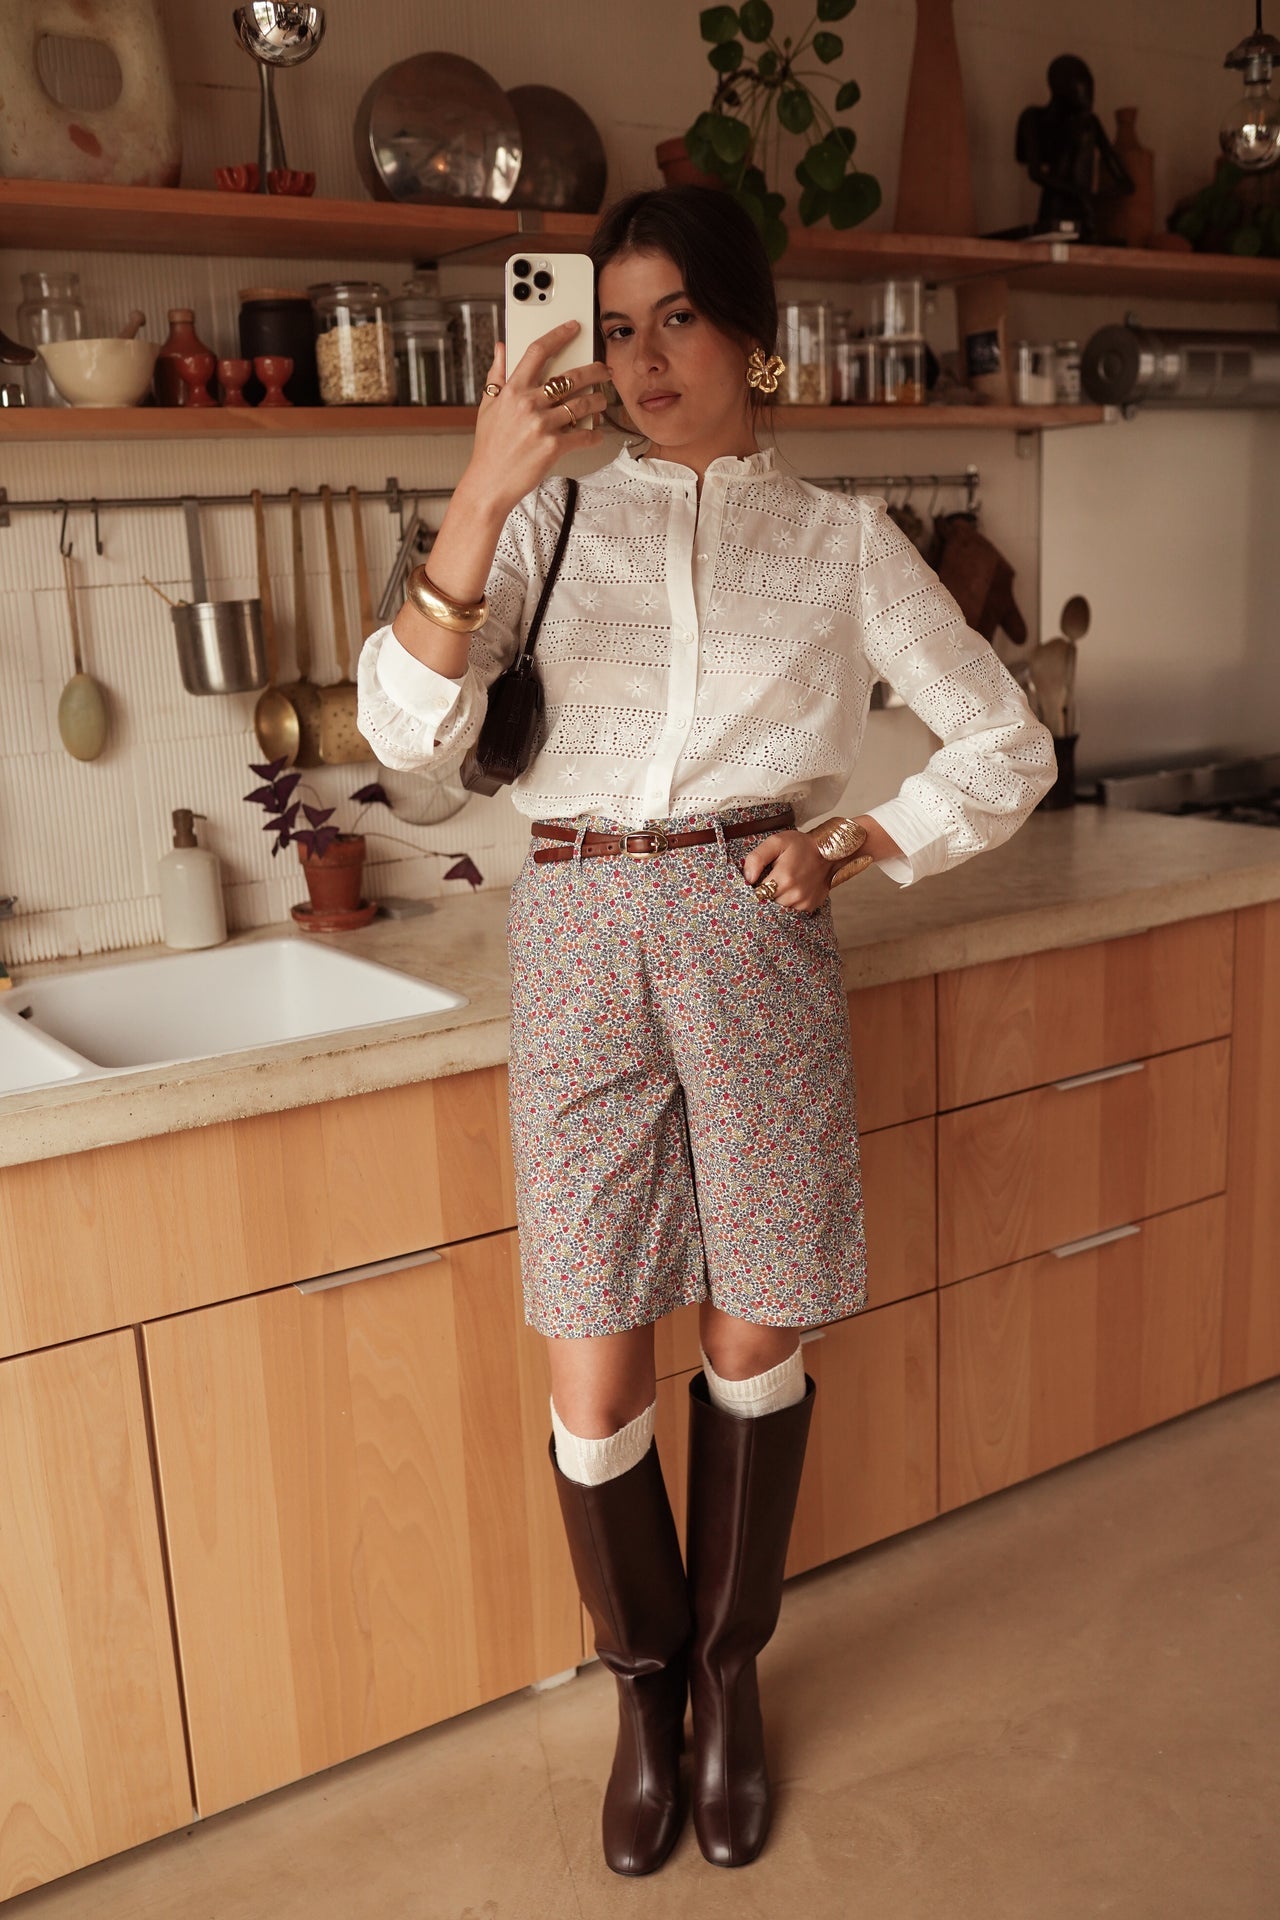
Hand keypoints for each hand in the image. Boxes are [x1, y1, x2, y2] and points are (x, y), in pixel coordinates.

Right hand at [461, 321, 609, 517]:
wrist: (489, 483)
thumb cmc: (489, 447)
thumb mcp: (487, 406)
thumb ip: (496, 375)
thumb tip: (500, 347)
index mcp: (512, 390)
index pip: (537, 351)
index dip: (558, 335)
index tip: (573, 328)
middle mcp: (528, 404)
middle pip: (570, 376)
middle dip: (594, 370)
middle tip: (604, 370)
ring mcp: (542, 425)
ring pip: (582, 404)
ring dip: (598, 401)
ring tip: (602, 401)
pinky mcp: (553, 447)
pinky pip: (583, 436)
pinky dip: (593, 434)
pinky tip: (597, 433)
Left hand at [741, 830, 836, 912]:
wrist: (828, 851)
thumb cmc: (800, 845)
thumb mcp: (776, 842)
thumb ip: (757, 858)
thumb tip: (747, 878)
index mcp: (784, 877)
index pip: (758, 894)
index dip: (754, 888)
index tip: (758, 880)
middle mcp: (795, 893)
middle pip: (768, 903)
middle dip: (765, 894)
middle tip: (770, 880)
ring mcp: (803, 902)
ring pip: (779, 909)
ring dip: (777, 899)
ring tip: (782, 884)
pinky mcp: (810, 906)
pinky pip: (791, 910)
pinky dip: (788, 902)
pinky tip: (792, 889)